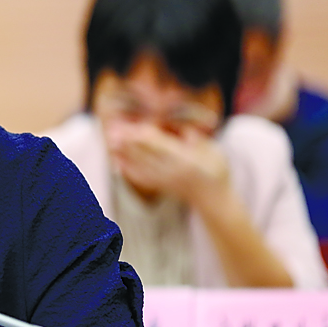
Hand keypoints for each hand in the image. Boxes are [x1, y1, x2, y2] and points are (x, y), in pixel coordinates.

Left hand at [104, 121, 228, 206]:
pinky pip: (141, 178)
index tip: (132, 125)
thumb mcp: (214, 151)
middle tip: (112, 130)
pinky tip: (117, 162)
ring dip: (124, 154)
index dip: (144, 134)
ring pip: (140, 165)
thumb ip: (198, 139)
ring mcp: (166, 181)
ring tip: (110, 142)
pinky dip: (128, 170)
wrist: (214, 201)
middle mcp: (174, 171)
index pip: (160, 144)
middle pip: (145, 153)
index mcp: (187, 159)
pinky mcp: (161, 187)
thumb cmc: (217, 171)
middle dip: (128, 142)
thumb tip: (181, 128)